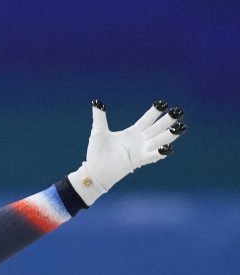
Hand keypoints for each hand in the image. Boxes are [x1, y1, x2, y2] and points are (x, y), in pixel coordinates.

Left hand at [68, 100, 186, 205]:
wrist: (94, 170)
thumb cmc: (96, 153)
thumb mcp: (98, 132)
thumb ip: (100, 117)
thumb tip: (96, 102)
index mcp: (132, 132)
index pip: (147, 119)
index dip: (155, 112)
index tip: (163, 103)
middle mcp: (139, 141)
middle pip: (157, 128)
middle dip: (167, 120)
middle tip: (178, 111)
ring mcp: (140, 151)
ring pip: (159, 140)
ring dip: (169, 135)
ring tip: (180, 127)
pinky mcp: (138, 161)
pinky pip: (153, 156)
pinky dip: (160, 152)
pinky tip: (168, 148)